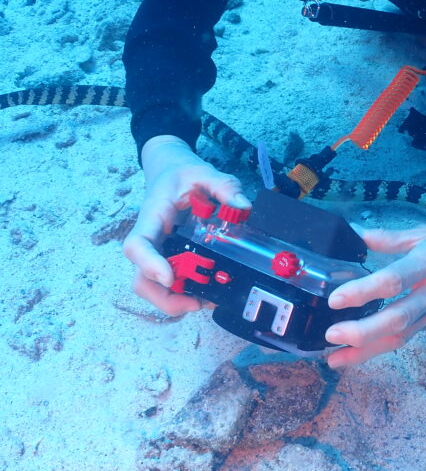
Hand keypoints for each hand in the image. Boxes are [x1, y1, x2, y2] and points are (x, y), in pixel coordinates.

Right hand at [122, 135, 251, 315]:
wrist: (169, 168)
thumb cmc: (182, 172)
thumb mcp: (205, 172)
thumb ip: (225, 186)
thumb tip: (243, 208)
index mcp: (153, 217)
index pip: (138, 245)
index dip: (149, 264)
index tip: (171, 277)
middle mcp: (150, 239)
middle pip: (141, 279)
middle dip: (165, 298)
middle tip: (198, 302)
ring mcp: (157, 251)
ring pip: (152, 287)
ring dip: (176, 301)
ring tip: (208, 300)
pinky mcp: (167, 257)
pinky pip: (168, 284)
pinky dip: (185, 294)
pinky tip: (208, 292)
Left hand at [324, 218, 425, 367]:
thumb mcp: (422, 232)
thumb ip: (385, 237)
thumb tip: (352, 233)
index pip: (393, 280)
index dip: (364, 291)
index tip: (335, 299)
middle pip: (397, 319)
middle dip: (363, 332)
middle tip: (331, 335)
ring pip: (401, 337)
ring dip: (367, 351)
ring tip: (335, 359)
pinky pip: (408, 336)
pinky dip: (381, 346)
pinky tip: (357, 352)